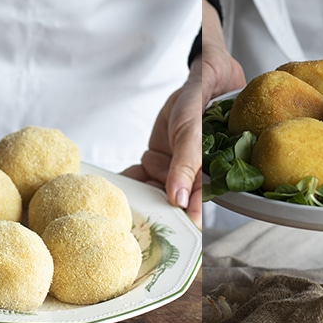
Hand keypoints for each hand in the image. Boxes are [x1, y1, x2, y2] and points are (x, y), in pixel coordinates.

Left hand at [123, 0, 244, 225]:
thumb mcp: (193, 132)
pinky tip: (115, 190)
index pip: (195, 209)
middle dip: (154, 218)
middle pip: (172, 206)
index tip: (168, 244)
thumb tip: (178, 200)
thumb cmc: (203, 101)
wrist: (198, 77)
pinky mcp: (158, 159)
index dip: (182, 227)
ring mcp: (173, 170)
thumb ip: (187, 165)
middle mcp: (191, 178)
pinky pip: (141, 176)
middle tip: (133, 233)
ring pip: (154, 192)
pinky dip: (129, 182)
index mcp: (208, 177)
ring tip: (117, 213)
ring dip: (137, 200)